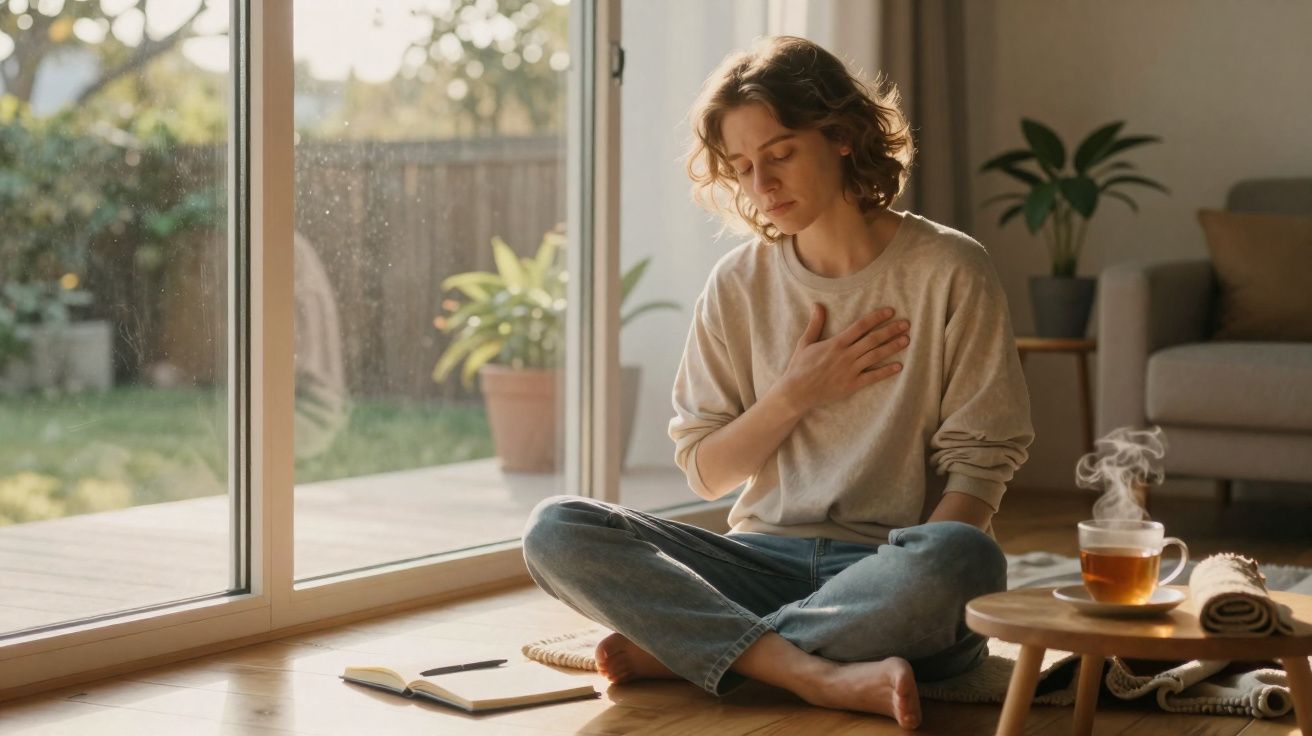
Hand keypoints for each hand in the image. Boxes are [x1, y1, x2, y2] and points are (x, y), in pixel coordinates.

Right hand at [776, 303, 909, 414]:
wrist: (796, 392)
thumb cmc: (799, 367)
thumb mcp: (805, 343)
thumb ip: (815, 324)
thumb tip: (817, 305)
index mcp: (836, 343)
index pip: (860, 326)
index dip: (876, 317)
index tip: (890, 311)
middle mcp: (845, 355)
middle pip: (873, 339)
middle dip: (890, 330)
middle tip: (906, 323)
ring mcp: (850, 370)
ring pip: (875, 355)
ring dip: (892, 347)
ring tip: (906, 340)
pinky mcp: (851, 385)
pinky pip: (872, 377)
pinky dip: (886, 372)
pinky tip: (899, 366)